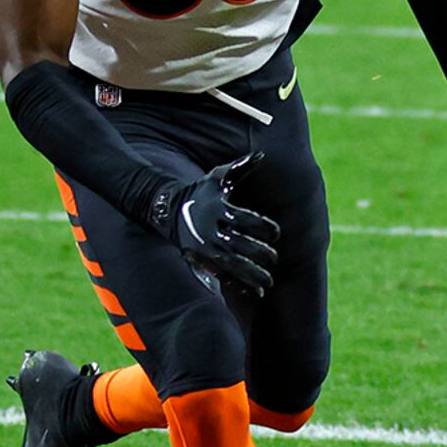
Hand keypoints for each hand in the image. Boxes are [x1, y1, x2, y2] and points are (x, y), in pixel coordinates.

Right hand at [148, 155, 281, 301]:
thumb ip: (241, 167)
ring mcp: (206, 248)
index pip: (246, 220)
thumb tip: (261, 154)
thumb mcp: (219, 177)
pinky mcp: (202, 261)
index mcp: (219, 210)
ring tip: (269, 281)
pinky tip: (256, 291)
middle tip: (275, 258)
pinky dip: (239, 284)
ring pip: (232, 265)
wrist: (170, 211)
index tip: (276, 233)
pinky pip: (222, 276)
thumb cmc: (202, 192)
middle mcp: (212, 230)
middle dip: (260, 254)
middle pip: (240, 245)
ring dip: (252, 275)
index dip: (264, 228)